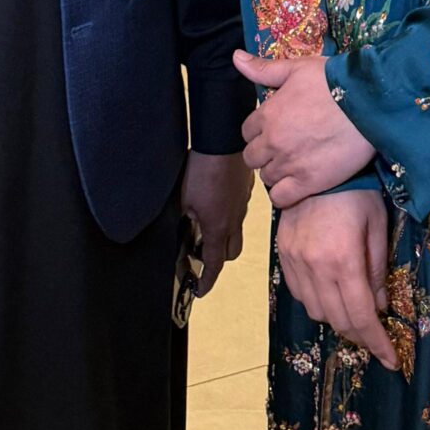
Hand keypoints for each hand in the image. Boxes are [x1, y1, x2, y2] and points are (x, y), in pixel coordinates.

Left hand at [179, 149, 253, 295]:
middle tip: (201, 253)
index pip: (214, 264)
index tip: (199, 290)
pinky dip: (230, 213)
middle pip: (231, 252)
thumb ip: (184, 218)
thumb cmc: (202, 169)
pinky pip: (241, 209)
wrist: (224, 139)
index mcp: (218, 227)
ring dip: (225, 235)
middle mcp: (235, 220)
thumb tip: (182, 226)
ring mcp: (243, 204)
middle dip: (218, 259)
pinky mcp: (247, 189)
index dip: (206, 281)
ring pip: (238, 231)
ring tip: (208, 223)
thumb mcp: (184, 199)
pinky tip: (218, 199)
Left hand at [233, 50, 373, 208]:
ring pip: (266, 177)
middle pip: (252, 157)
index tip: (274, 128)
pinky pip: (280, 198)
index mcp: (268, 114)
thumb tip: (236, 57)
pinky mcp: (307, 183)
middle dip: (264, 152)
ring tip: (293, 162)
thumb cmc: (333, 81)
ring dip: (275, 171)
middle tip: (284, 146)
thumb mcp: (297, 68)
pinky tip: (296, 182)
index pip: (247, 131)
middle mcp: (273, 142)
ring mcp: (289, 164)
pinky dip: (284, 193)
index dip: (259, 130)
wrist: (368, 103)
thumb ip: (264, 68)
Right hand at [274, 191, 399, 370]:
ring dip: (337, 318)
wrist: (317, 163)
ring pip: (316, 311)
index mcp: (343, 260)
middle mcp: (315, 266)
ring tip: (355, 311)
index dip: (377, 342)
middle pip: (338, 319)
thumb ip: (378, 270)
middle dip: (360, 334)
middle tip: (376, 337)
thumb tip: (380, 307)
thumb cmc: (358, 191)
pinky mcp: (283, 254)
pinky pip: (299, 293)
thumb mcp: (378, 226)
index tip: (391, 360)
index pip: (361, 316)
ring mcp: (295, 261)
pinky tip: (330, 293)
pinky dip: (316, 301)